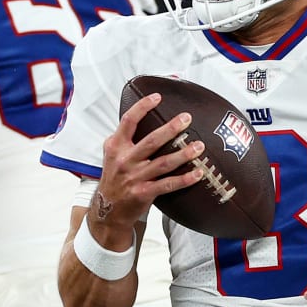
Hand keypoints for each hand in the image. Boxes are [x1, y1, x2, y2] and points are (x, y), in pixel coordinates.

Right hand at [91, 93, 204, 245]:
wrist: (107, 210)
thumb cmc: (114, 179)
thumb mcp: (112, 155)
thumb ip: (124, 139)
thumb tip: (138, 118)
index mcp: (116, 147)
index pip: (128, 121)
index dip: (142, 107)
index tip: (157, 97)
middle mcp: (125, 160)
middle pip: (151, 141)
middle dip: (171, 129)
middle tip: (186, 119)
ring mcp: (135, 177)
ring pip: (163, 163)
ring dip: (183, 154)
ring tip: (199, 147)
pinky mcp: (144, 193)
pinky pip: (168, 184)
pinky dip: (184, 179)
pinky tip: (197, 173)